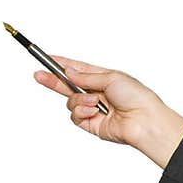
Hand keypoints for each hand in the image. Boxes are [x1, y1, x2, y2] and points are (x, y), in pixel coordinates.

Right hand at [33, 55, 182, 163]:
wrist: (144, 121)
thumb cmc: (137, 97)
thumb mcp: (111, 78)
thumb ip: (86, 76)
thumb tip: (69, 72)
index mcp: (103, 79)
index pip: (78, 70)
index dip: (63, 65)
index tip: (47, 58)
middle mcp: (97, 93)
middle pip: (68, 85)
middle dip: (53, 80)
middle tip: (38, 75)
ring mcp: (94, 109)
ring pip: (71, 102)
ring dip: (79, 100)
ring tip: (95, 102)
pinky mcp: (91, 124)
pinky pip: (75, 116)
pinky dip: (82, 112)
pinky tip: (95, 112)